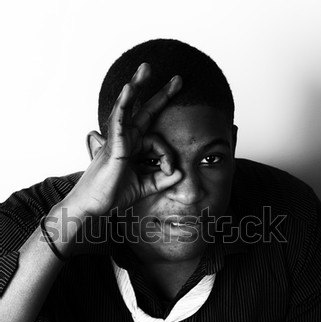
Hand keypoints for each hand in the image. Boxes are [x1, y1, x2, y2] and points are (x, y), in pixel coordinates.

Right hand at [66, 63, 182, 217]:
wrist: (92, 208)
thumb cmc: (112, 195)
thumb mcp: (145, 186)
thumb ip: (163, 179)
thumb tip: (181, 173)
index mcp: (132, 147)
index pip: (157, 139)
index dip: (169, 154)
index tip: (170, 171)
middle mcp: (124, 139)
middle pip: (143, 111)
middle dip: (159, 94)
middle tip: (178, 79)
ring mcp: (117, 140)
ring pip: (127, 108)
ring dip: (137, 87)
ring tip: (146, 68)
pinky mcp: (113, 147)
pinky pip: (118, 122)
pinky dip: (124, 105)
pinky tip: (129, 89)